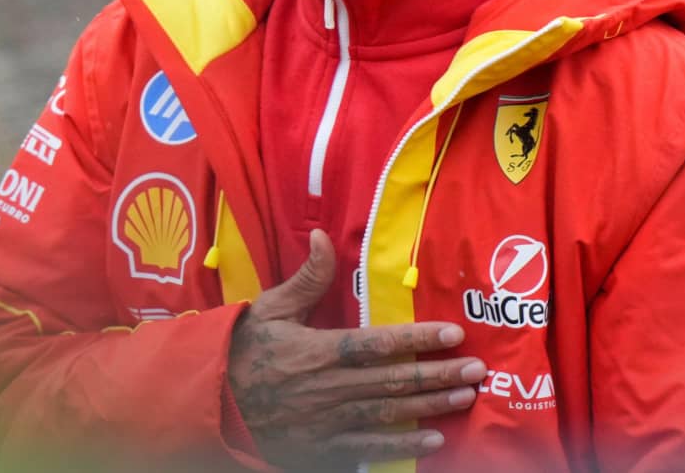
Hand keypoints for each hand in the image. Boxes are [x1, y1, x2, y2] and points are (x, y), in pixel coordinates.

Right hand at [227, 230, 483, 467]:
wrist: (208, 403)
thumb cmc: (240, 350)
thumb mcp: (269, 308)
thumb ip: (305, 278)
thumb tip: (321, 236)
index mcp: (316, 350)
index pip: (377, 343)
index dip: (417, 340)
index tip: (453, 335)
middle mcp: (325, 388)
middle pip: (391, 380)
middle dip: (437, 374)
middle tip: (476, 369)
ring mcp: (324, 422)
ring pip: (386, 414)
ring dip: (428, 407)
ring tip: (464, 398)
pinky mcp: (319, 448)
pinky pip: (366, 448)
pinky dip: (400, 447)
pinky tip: (431, 442)